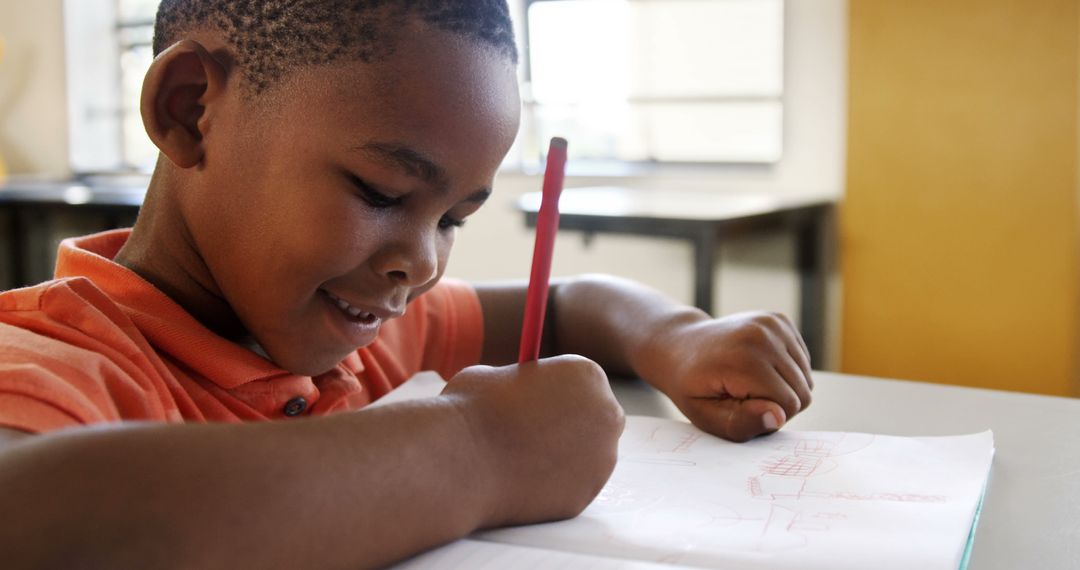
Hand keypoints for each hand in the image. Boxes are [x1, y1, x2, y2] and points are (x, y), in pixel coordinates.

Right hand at [442, 355, 624, 526]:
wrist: (461, 460)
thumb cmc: (474, 410)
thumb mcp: (497, 376)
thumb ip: (523, 383)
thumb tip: (521, 389)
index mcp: (587, 374)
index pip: (584, 381)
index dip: (559, 391)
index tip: (540, 400)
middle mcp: (606, 414)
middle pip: (598, 416)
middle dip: (575, 423)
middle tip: (541, 430)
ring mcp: (601, 458)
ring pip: (587, 455)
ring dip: (564, 455)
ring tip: (521, 456)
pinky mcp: (585, 494)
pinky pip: (571, 486)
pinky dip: (552, 484)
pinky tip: (522, 479)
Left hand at [648, 311, 812, 442]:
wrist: (680, 346)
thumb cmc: (691, 385)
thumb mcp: (704, 415)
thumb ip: (741, 422)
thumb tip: (778, 417)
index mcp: (743, 359)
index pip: (789, 405)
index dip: (769, 416)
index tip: (742, 407)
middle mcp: (762, 335)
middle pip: (802, 391)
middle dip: (778, 403)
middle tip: (745, 397)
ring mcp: (772, 324)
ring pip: (805, 377)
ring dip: (783, 387)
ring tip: (750, 383)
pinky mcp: (779, 320)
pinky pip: (802, 361)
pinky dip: (785, 370)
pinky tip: (758, 367)